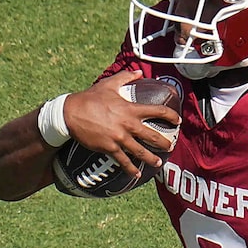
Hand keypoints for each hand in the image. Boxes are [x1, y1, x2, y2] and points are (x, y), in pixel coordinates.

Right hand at [65, 73, 181, 174]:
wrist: (70, 113)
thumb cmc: (89, 98)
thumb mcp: (109, 84)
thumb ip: (126, 77)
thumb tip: (138, 72)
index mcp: (130, 109)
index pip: (157, 111)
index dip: (170, 116)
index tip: (177, 121)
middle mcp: (128, 125)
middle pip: (152, 136)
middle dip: (164, 143)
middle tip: (171, 147)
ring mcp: (119, 138)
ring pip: (140, 151)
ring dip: (151, 159)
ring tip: (158, 163)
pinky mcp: (109, 148)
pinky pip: (122, 161)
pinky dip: (130, 169)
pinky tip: (136, 174)